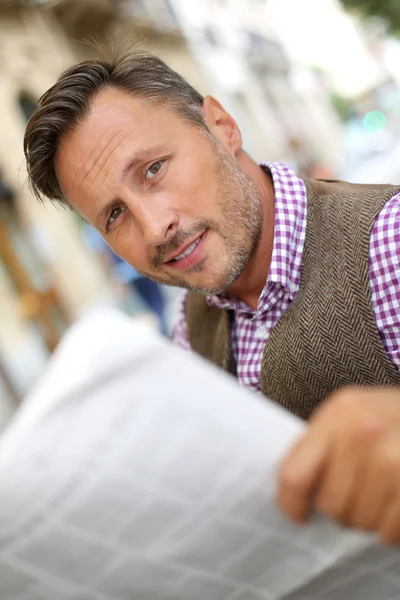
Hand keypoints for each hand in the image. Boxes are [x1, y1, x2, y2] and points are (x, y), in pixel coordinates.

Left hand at [277, 387, 399, 543]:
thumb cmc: (392, 415)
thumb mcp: (352, 411)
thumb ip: (322, 442)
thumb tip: (294, 490)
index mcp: (339, 413)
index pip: (295, 473)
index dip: (291, 503)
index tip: (298, 515)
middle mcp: (363, 435)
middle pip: (329, 504)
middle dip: (339, 509)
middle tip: (354, 494)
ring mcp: (391, 462)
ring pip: (360, 521)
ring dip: (366, 518)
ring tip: (379, 494)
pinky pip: (387, 532)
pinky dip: (389, 527)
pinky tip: (395, 502)